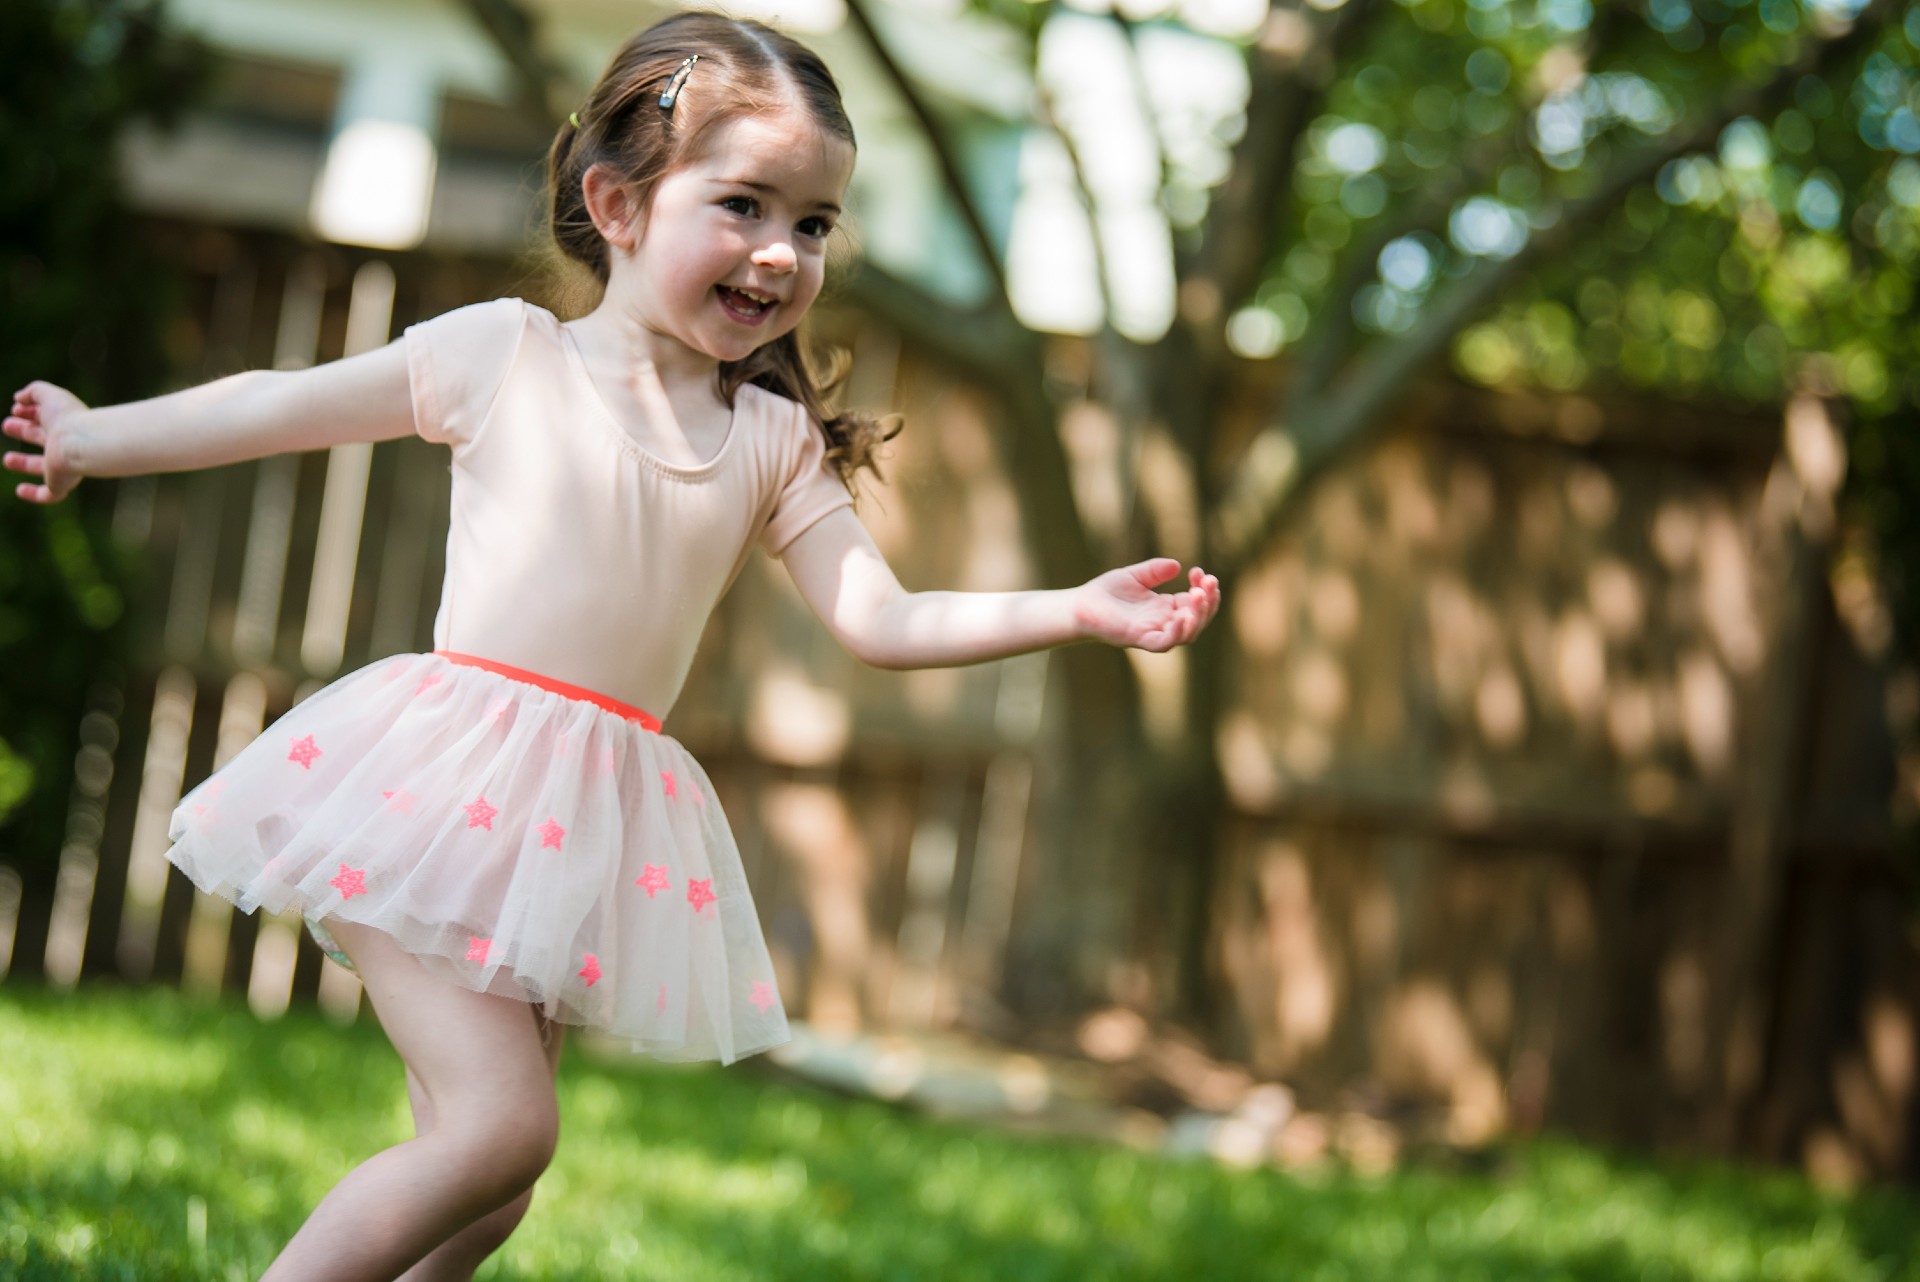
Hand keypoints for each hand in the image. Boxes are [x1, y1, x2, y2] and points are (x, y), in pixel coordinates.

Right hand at [5, 381, 85, 503]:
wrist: (82, 443)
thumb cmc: (68, 418)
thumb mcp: (49, 395)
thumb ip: (33, 392)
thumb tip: (19, 398)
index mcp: (65, 424)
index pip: (46, 418)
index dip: (30, 413)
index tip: (15, 409)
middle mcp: (65, 445)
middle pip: (43, 439)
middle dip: (25, 431)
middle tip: (7, 425)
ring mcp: (64, 467)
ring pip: (43, 467)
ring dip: (24, 464)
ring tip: (7, 459)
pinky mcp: (61, 484)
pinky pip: (49, 495)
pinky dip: (34, 494)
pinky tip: (20, 490)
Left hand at [1076, 558, 1221, 651]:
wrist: (1078, 606)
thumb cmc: (1106, 593)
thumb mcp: (1135, 575)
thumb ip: (1154, 571)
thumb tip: (1177, 566)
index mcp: (1165, 608)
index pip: (1195, 602)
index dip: (1203, 588)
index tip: (1198, 571)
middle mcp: (1163, 623)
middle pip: (1197, 619)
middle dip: (1208, 602)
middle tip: (1209, 582)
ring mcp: (1153, 633)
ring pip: (1187, 634)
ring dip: (1198, 616)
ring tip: (1200, 595)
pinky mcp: (1139, 640)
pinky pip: (1164, 643)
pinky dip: (1177, 632)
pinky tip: (1183, 615)